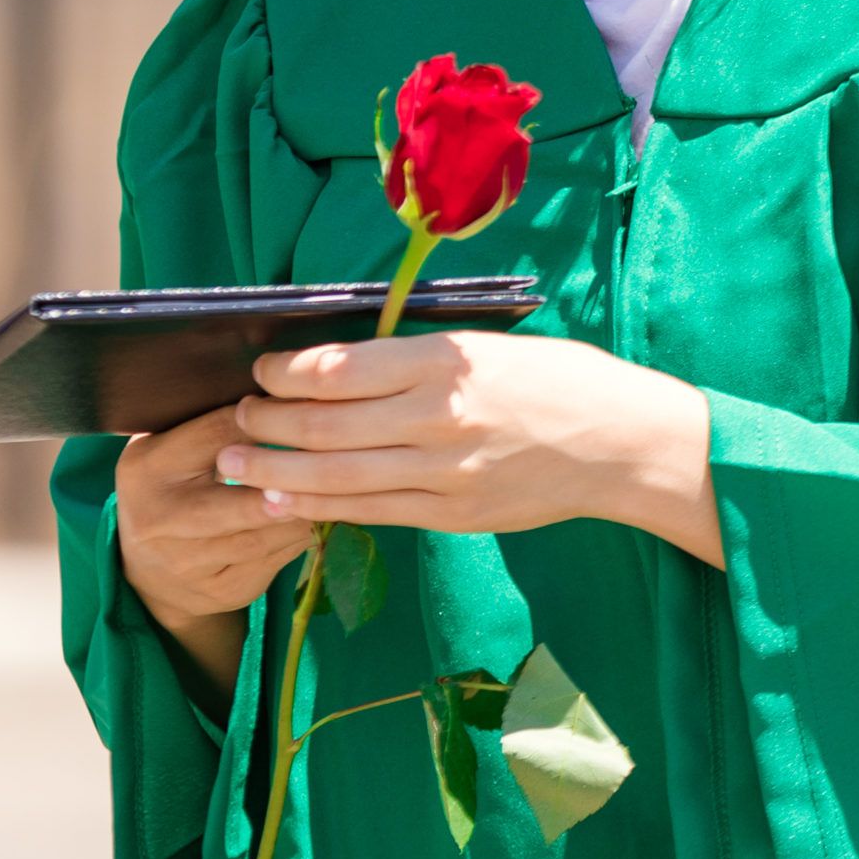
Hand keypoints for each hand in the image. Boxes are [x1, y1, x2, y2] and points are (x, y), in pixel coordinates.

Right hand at [115, 403, 312, 697]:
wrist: (149, 574)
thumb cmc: (174, 487)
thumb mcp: (170, 449)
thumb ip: (208, 423)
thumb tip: (279, 388)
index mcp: (146, 467)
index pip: (215, 435)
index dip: (265, 419)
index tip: (305, 403)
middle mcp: (160, 520)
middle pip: (232, 502)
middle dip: (280, 485)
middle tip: (324, 464)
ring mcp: (188, 563)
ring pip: (260, 537)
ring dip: (303, 511)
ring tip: (336, 486)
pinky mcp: (221, 590)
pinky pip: (273, 562)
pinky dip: (300, 538)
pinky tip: (321, 517)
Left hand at [217, 330, 723, 568]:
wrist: (623, 443)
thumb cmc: (559, 378)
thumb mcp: (489, 345)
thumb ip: (419, 357)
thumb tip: (344, 362)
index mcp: (446, 360)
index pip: (342, 368)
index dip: (289, 372)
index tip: (263, 369)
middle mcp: (438, 417)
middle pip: (328, 423)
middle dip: (270, 421)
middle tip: (236, 416)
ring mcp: (444, 472)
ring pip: (339, 473)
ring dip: (277, 469)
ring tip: (236, 464)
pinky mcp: (453, 513)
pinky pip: (372, 511)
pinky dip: (320, 505)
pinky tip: (284, 500)